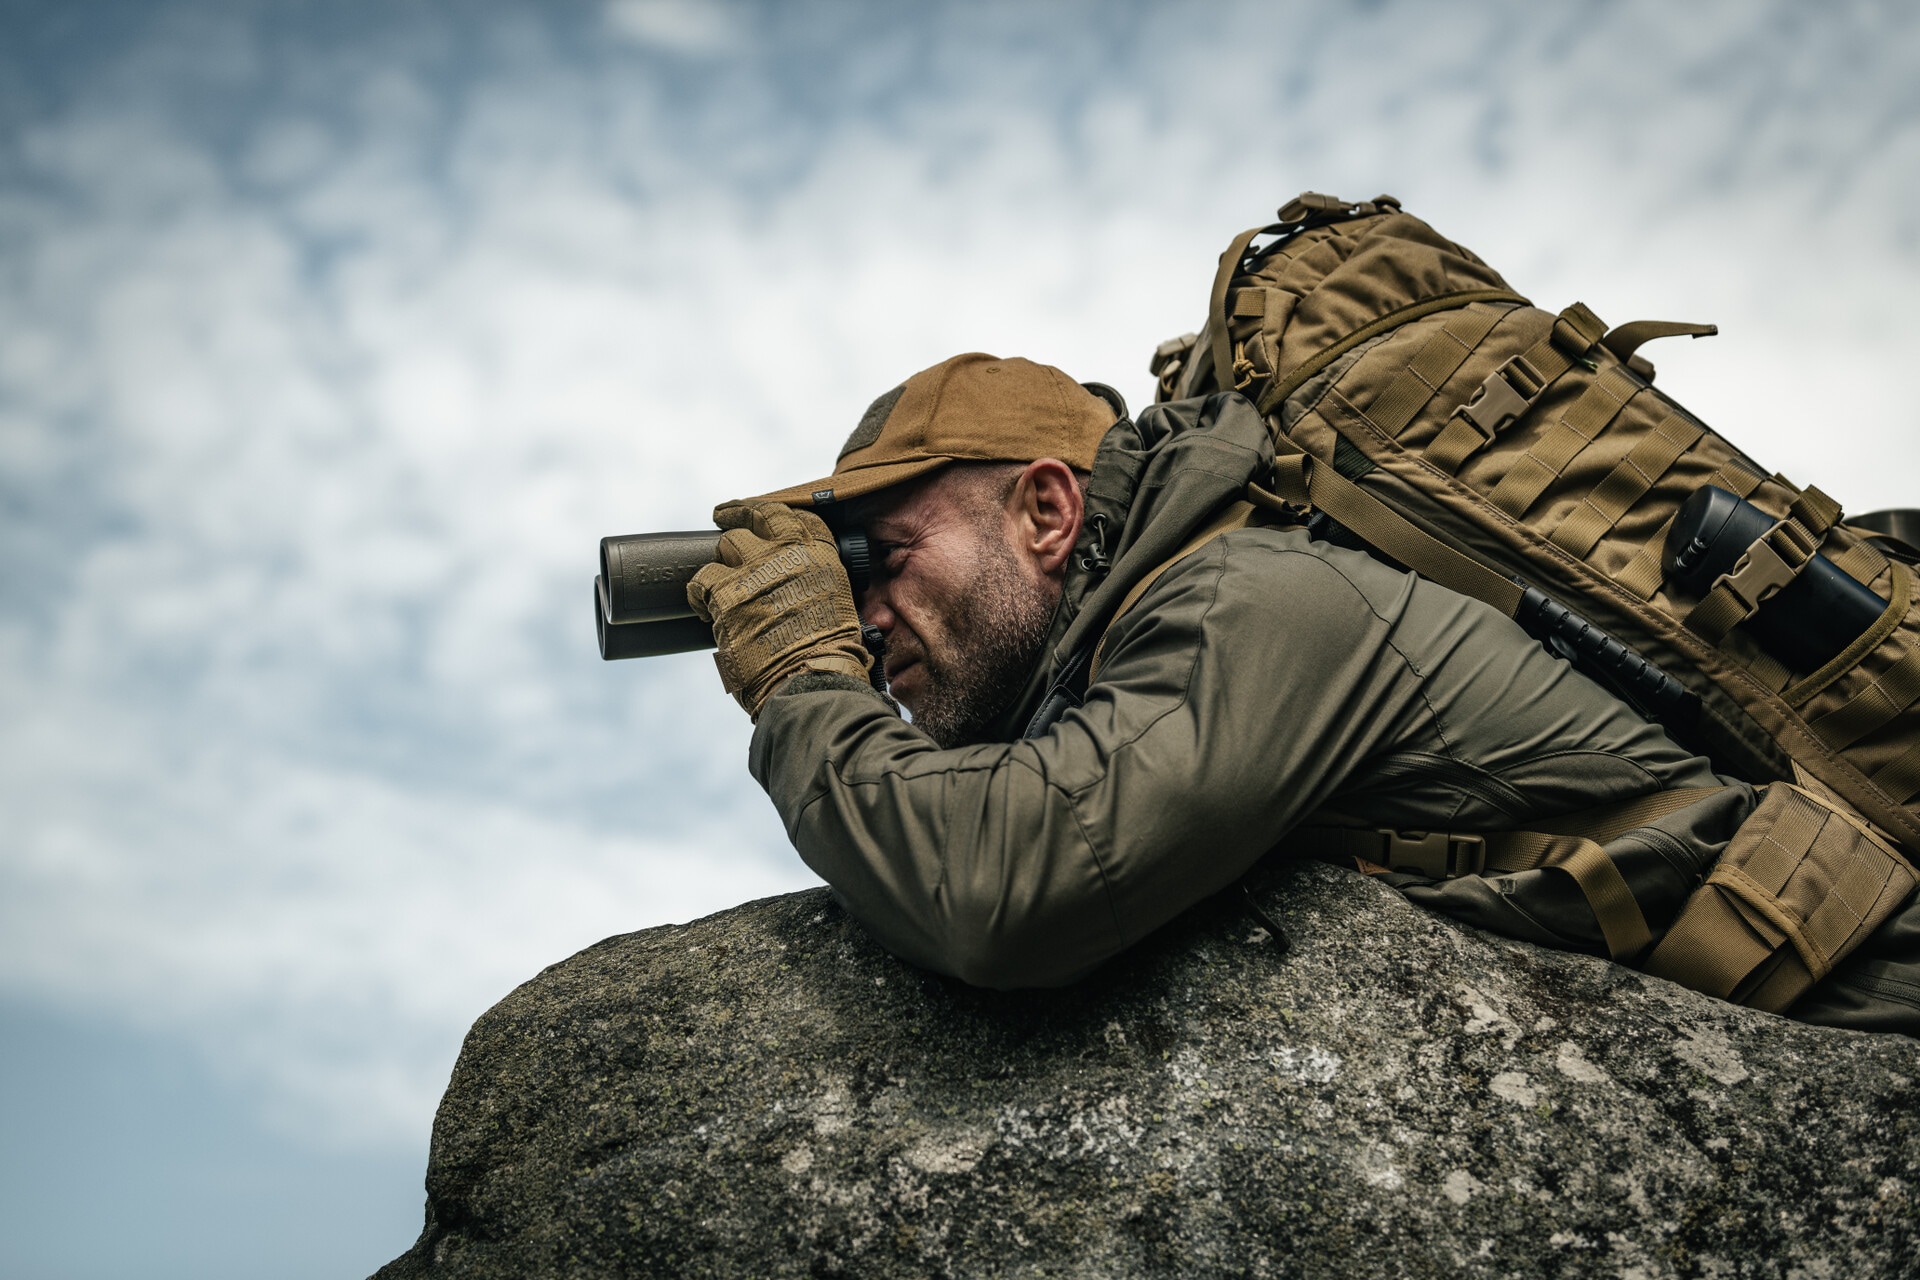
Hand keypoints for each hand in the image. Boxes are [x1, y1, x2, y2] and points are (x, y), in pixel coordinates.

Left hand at [686, 500, 871, 716]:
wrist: (811, 676)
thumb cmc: (830, 655)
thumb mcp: (840, 606)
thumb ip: (820, 586)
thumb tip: (803, 589)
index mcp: (820, 556)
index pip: (796, 518)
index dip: (775, 512)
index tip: (763, 512)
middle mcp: (788, 554)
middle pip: (757, 519)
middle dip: (739, 517)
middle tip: (726, 516)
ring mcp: (755, 570)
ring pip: (727, 544)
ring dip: (723, 559)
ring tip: (720, 576)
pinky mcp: (726, 593)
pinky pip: (701, 578)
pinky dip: (697, 589)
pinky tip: (699, 602)